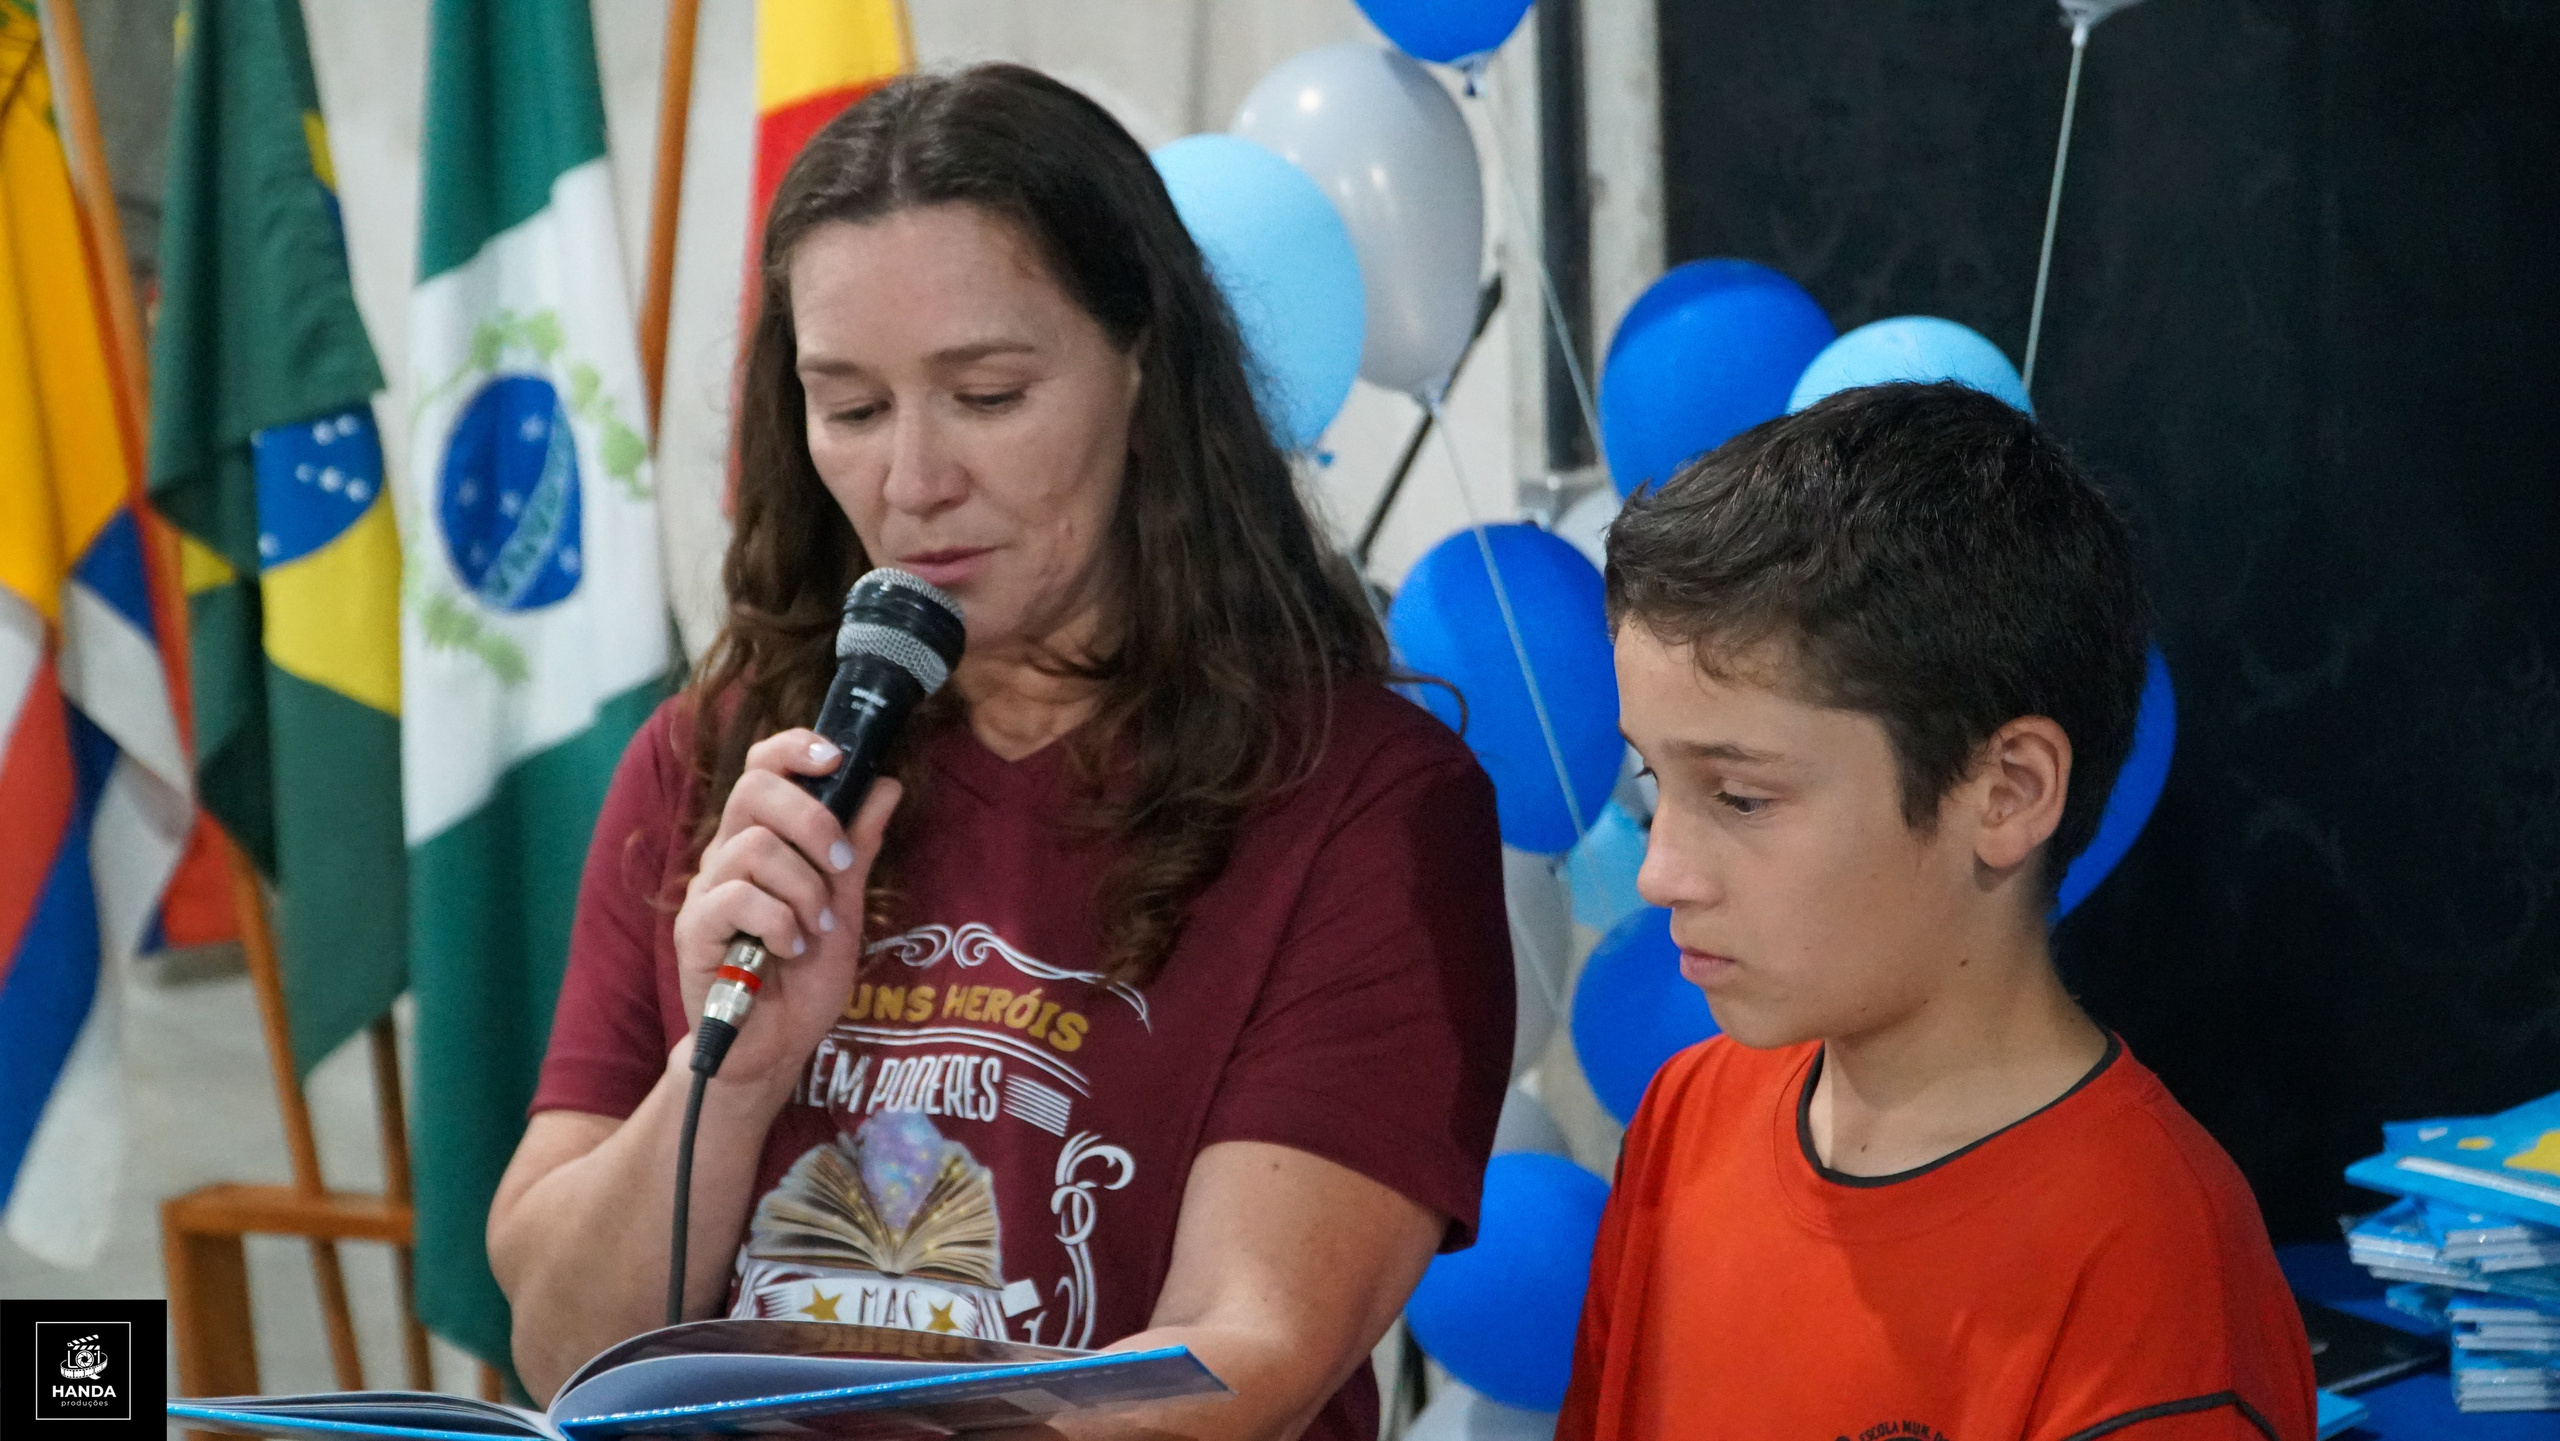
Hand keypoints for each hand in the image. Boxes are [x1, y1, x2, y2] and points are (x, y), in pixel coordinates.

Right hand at [671, 728, 899, 1092]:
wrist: (777, 1046)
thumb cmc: (804, 975)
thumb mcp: (847, 904)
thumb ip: (857, 846)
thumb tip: (885, 783)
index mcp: (762, 839)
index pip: (762, 767)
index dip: (794, 748)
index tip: (837, 757)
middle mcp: (726, 856)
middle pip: (754, 788)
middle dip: (812, 819)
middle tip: (840, 864)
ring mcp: (706, 892)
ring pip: (754, 848)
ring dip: (803, 888)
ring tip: (816, 927)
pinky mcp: (693, 933)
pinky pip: (736, 899)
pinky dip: (779, 921)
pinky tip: (790, 948)